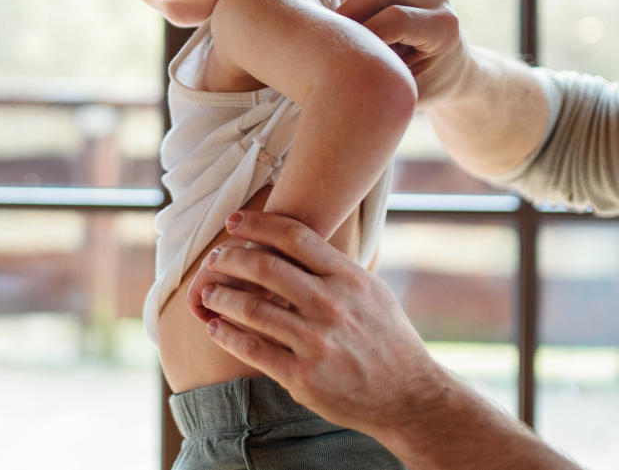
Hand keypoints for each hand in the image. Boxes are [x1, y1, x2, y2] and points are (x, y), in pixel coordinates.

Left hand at [200, 210, 447, 437]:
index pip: (295, 237)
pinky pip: (253, 349)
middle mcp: (331, 305)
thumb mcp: (371, 292)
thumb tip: (296, 243)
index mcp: (348, 278)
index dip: (258, 225)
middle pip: (266, 268)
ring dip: (221, 297)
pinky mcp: (303, 377)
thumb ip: (335, 269)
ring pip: (253, 309)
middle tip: (214, 260)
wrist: (410, 396)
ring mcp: (316, 342)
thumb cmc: (388, 339)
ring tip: (208, 294)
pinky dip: (227, 335)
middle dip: (231, 259)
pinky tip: (215, 328)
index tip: (234, 223)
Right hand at [337, 0, 468, 105]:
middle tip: (328, 41)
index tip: (342, 58)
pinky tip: (360, 32)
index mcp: (443, 26)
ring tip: (349, 41)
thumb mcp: (408, 93)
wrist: (452, 70)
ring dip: (349, 10)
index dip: (363, 35)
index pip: (394, 19)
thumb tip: (344, 69)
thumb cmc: (428, 88)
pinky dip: (353, 6)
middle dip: (348, 11)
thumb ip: (382, 78)